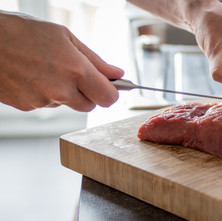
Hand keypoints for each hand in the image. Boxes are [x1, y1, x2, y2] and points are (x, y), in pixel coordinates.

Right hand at [0, 11, 123, 111]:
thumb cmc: (23, 32)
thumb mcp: (65, 37)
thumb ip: (95, 60)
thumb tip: (117, 74)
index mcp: (75, 70)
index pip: (108, 98)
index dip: (110, 93)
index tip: (108, 87)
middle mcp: (61, 90)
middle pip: (89, 105)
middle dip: (88, 93)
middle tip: (75, 74)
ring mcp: (42, 100)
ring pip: (67, 104)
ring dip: (64, 92)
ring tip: (46, 69)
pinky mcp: (27, 107)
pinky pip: (46, 104)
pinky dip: (45, 94)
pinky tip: (33, 76)